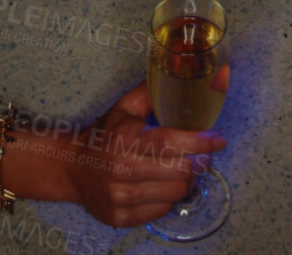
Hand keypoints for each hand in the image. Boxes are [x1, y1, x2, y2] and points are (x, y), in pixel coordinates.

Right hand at [60, 83, 225, 227]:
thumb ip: (150, 93)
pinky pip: (162, 210)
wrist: (72, 169)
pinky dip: (170, 198)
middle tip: (204, 156)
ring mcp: (120, 197)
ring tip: (188, 170)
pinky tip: (167, 186)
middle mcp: (122, 170)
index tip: (219, 139)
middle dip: (199, 163)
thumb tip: (181, 74)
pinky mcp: (120, 217)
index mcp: (125, 140)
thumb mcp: (124, 108)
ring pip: (174, 193)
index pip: (170, 143)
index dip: (199, 142)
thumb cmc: (104, 136)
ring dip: (188, 181)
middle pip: (178, 171)